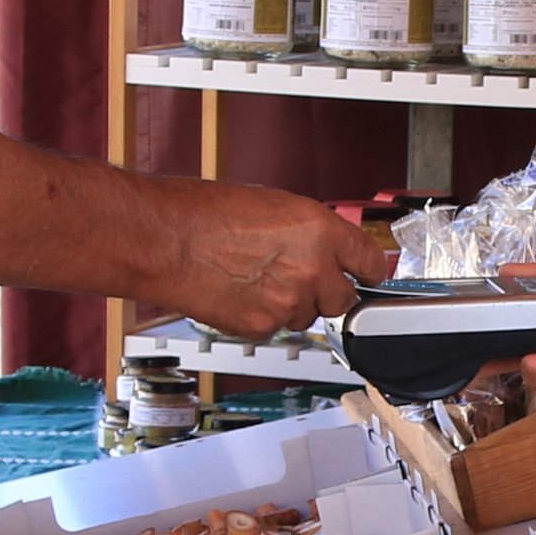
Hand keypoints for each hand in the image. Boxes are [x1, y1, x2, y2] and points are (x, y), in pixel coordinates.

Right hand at [158, 188, 379, 339]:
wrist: (164, 239)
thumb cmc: (204, 213)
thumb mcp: (274, 206)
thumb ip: (308, 232)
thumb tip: (324, 248)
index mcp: (320, 230)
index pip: (371, 262)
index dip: (368, 269)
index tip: (368, 274)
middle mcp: (312, 268)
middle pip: (345, 299)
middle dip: (328, 292)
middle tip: (302, 280)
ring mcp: (289, 302)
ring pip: (309, 316)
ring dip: (293, 305)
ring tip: (257, 280)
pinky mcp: (263, 327)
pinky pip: (277, 328)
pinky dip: (265, 317)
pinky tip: (242, 294)